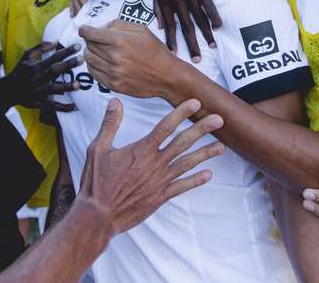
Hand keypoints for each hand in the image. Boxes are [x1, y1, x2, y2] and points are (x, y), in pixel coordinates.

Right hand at [2, 42, 82, 111]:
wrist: (8, 91)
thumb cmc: (20, 71)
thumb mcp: (26, 57)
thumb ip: (40, 48)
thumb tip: (55, 41)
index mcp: (36, 67)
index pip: (53, 57)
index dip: (66, 51)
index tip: (78, 46)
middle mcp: (38, 79)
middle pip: (55, 70)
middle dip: (68, 65)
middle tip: (82, 59)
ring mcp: (39, 92)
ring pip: (54, 89)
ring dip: (67, 87)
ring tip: (78, 84)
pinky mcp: (39, 102)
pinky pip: (52, 106)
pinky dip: (63, 107)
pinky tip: (74, 106)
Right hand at [78, 97, 224, 235]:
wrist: (99, 215)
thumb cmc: (97, 182)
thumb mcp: (98, 149)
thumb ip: (110, 124)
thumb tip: (115, 101)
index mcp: (141, 150)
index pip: (165, 127)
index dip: (181, 113)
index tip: (195, 103)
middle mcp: (155, 164)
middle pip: (183, 142)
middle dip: (201, 129)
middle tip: (218, 119)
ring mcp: (160, 181)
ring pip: (187, 163)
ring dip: (206, 154)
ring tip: (222, 146)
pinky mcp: (160, 196)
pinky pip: (182, 187)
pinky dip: (196, 180)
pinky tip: (209, 174)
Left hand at [79, 20, 184, 101]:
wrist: (167, 76)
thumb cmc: (155, 50)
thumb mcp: (141, 29)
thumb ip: (118, 24)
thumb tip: (102, 27)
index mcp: (119, 40)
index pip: (90, 34)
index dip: (84, 30)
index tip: (84, 30)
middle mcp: (114, 57)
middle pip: (88, 46)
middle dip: (90, 40)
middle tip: (97, 40)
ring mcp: (113, 72)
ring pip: (88, 59)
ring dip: (90, 53)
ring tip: (99, 52)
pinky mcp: (113, 84)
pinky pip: (93, 73)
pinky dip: (93, 66)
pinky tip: (101, 63)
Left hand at [152, 0, 220, 60]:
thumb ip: (156, 7)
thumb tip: (160, 28)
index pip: (168, 25)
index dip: (172, 41)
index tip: (175, 55)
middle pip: (184, 26)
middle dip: (191, 44)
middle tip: (197, 60)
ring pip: (198, 18)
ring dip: (206, 34)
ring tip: (213, 46)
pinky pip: (209, 7)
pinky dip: (214, 18)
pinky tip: (218, 27)